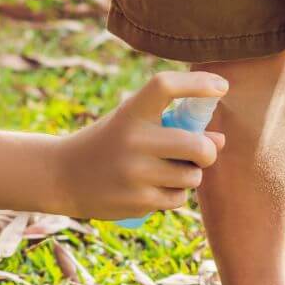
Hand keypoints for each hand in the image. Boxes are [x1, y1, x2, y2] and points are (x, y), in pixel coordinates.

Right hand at [53, 71, 227, 219]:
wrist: (62, 176)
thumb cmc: (108, 144)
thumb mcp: (132, 124)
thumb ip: (174, 127)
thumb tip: (220, 141)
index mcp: (130, 112)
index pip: (165, 86)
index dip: (198, 83)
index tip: (222, 86)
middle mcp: (133, 140)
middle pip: (197, 145)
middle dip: (208, 152)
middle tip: (201, 153)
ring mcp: (134, 173)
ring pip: (192, 177)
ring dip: (189, 176)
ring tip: (166, 172)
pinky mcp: (137, 201)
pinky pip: (178, 199)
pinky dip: (174, 195)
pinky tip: (153, 189)